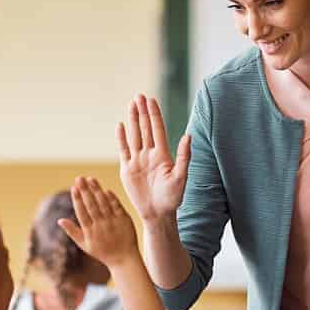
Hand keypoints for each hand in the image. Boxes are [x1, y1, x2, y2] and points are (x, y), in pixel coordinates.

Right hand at [57, 177, 139, 268]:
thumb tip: (59, 220)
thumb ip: (72, 232)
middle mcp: (101, 226)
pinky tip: (105, 189)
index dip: (77, 199)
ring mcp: (113, 222)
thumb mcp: (85, 245)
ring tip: (90, 179)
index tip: (73, 188)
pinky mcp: (124, 220)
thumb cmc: (102, 252)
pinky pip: (117, 206)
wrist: (124, 259)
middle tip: (79, 178)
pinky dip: (111, 198)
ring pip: (104, 203)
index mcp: (90, 232)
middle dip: (85, 190)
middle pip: (92, 205)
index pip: (82, 212)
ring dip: (97, 190)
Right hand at [117, 94, 190, 222]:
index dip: (154, 114)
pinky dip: (121, 138)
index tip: (151, 99)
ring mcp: (138, 160)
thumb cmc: (173, 198)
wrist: (158, 214)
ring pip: (134, 135)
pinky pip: (123, 150)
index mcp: (163, 155)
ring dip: (133, 120)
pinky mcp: (128, 169)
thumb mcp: (181, 177)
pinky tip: (120, 126)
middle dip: (142, 112)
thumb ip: (184, 156)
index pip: (157, 129)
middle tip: (139, 96)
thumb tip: (188, 136)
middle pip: (145, 128)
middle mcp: (150, 154)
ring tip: (131, 105)